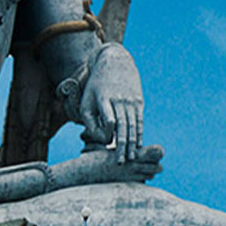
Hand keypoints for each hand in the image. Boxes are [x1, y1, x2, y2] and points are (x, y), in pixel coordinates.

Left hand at [79, 46, 143, 161]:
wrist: (116, 62)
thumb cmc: (96, 86)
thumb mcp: (86, 100)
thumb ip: (90, 122)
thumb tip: (103, 139)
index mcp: (104, 99)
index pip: (109, 119)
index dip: (108, 132)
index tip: (107, 141)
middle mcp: (119, 100)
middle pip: (123, 127)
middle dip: (122, 146)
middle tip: (120, 163)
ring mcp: (131, 101)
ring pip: (133, 126)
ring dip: (132, 144)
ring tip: (130, 158)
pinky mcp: (139, 101)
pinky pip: (139, 121)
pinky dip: (139, 134)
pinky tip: (138, 146)